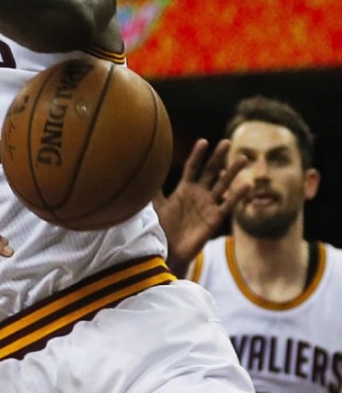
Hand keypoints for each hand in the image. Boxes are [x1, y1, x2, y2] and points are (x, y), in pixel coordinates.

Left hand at [155, 138, 248, 275]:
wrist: (168, 251)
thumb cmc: (160, 228)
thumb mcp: (156, 205)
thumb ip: (153, 190)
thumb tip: (144, 171)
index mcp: (184, 189)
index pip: (193, 167)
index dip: (198, 155)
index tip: (203, 141)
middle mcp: (198, 194)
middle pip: (210, 171)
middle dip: (218, 157)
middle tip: (227, 142)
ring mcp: (208, 205)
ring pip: (223, 185)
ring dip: (233, 172)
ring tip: (243, 158)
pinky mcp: (215, 218)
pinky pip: (228, 205)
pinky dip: (238, 195)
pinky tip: (247, 184)